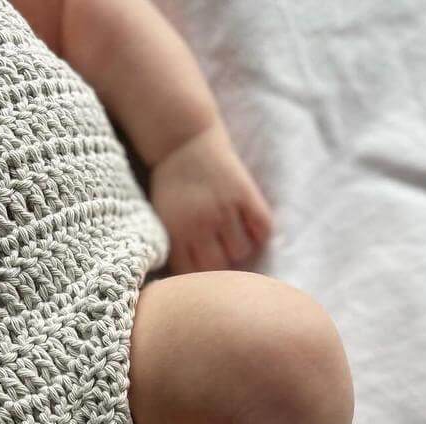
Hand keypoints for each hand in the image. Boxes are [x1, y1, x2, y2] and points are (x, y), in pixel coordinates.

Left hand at [149, 122, 272, 273]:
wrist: (182, 139)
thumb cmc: (171, 185)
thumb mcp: (163, 218)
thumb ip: (177, 248)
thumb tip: (195, 282)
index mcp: (177, 233)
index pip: (194, 276)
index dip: (202, 280)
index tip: (206, 276)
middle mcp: (200, 223)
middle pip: (220, 268)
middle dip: (222, 269)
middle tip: (223, 257)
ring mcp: (224, 208)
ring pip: (242, 251)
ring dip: (240, 248)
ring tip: (235, 237)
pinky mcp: (245, 193)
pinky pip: (262, 228)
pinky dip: (259, 232)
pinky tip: (251, 226)